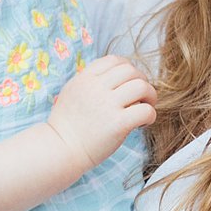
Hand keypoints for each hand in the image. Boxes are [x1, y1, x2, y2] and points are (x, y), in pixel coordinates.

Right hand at [48, 55, 155, 174]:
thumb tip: (113, 77)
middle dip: (142, 81)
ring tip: (145, 108)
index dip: (128, 69)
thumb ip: (89, 81)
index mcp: (85, 78)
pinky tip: (142, 123)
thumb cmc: (66, 125)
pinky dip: (150, 115)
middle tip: (142, 97)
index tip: (129, 83)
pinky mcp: (118, 124)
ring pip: (142, 87)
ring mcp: (107, 105)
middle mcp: (96, 88)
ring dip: (150, 96)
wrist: (61, 149)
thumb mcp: (71, 92)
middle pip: (131, 71)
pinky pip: (145, 110)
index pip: (114, 60)